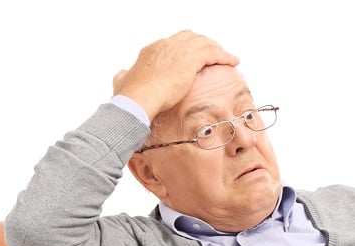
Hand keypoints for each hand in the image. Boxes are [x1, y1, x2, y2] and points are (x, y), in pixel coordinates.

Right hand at [112, 30, 238, 119]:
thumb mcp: (123, 82)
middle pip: (190, 37)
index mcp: (152, 50)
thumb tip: (121, 74)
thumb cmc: (130, 96)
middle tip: (214, 52)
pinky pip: (213, 53)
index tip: (194, 55)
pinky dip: (224, 56)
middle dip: (204, 44)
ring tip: (227, 57)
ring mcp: (179, 50)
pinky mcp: (191, 59)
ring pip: (204, 43)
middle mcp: (166, 45)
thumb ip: (123, 77)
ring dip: (217, 49)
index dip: (186, 47)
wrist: (138, 98)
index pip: (173, 42)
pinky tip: (233, 61)